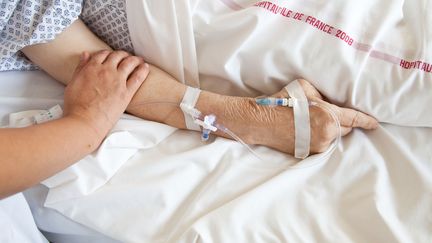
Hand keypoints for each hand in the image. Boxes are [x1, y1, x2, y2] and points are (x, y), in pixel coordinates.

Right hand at [64, 50, 149, 139]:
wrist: (85, 121)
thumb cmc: (76, 105)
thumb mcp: (73, 82)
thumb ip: (81, 67)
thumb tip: (85, 54)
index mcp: (92, 68)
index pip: (103, 54)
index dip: (108, 54)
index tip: (111, 56)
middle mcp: (106, 71)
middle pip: (118, 56)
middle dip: (123, 55)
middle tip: (126, 57)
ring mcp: (118, 81)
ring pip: (130, 63)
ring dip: (135, 59)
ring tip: (139, 60)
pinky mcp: (126, 92)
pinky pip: (138, 77)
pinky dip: (143, 70)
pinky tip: (145, 67)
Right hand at [216, 79, 377, 154]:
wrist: (262, 121)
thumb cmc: (283, 101)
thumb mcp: (306, 87)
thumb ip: (323, 94)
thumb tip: (330, 100)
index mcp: (328, 116)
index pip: (355, 119)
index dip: (367, 121)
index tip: (375, 123)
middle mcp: (326, 133)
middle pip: (346, 128)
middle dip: (342, 121)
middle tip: (328, 113)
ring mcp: (318, 145)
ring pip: (333, 136)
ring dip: (330, 129)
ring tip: (313, 120)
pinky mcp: (309, 152)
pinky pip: (322, 143)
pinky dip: (320, 136)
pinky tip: (307, 128)